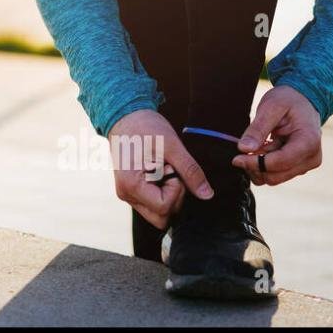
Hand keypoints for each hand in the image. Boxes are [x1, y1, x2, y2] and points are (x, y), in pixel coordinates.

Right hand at [108, 109, 213, 230]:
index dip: (176, 190)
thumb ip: (190, 171)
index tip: (171, 169)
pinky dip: (161, 192)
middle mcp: (126, 194)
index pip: (164, 207)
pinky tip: (158, 173)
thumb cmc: (145, 127)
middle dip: (173, 197)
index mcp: (131, 185)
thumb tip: (207, 195)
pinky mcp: (131, 191)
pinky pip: (152, 204)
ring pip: (157, 213)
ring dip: (167, 195)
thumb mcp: (171, 146)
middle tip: (168, 171)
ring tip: (162, 170)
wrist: (125, 116)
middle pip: (161, 217)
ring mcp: (127, 194)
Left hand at [233, 85, 321, 184]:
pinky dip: (263, 164)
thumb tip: (244, 149)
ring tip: (258, 143)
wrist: (303, 100)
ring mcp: (306, 164)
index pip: (279, 163)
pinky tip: (263, 147)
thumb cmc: (288, 100)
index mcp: (309, 142)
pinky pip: (275, 174)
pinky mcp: (299, 167)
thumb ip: (258, 128)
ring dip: (258, 164)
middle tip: (244, 147)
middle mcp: (311, 158)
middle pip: (275, 176)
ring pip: (273, 178)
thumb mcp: (271, 107)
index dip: (254, 163)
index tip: (236, 157)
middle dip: (254, 165)